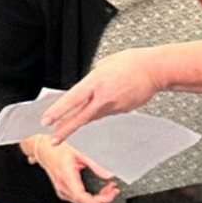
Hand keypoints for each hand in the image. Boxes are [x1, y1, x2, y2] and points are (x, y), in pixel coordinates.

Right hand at [21, 134, 118, 202]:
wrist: (43, 149)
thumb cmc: (58, 149)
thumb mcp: (79, 153)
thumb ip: (95, 165)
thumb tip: (109, 175)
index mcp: (66, 176)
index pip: (80, 197)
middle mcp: (63, 186)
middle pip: (83, 202)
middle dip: (102, 200)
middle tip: (113, 192)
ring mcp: (62, 190)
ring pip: (82, 202)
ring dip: (98, 199)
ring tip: (109, 190)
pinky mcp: (63, 190)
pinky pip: (79, 199)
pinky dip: (91, 198)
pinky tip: (100, 192)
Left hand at [43, 47, 161, 136]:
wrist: (154, 70)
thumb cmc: (131, 63)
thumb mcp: (103, 65)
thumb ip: (92, 80)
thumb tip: (86, 88)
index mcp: (95, 83)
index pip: (72, 100)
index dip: (58, 112)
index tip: (47, 120)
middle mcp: (104, 97)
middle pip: (81, 117)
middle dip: (66, 129)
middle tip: (54, 139)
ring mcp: (114, 106)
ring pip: (93, 115)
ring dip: (83, 118)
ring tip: (73, 123)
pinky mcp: (123, 110)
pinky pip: (107, 111)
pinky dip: (103, 108)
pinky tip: (107, 100)